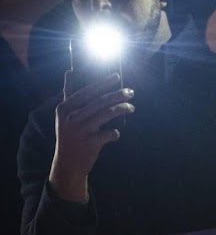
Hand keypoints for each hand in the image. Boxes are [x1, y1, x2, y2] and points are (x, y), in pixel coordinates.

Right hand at [48, 73, 133, 202]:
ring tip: (131, 107)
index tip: (117, 77)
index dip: (103, 84)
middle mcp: (71, 117)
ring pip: (106, 115)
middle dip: (117, 95)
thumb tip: (70, 71)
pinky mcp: (90, 143)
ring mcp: (80, 130)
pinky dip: (115, 133)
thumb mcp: (64, 115)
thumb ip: (69, 94)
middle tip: (131, 92)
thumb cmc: (70, 135)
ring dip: (121, 109)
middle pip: (99, 102)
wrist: (68, 163)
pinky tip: (116, 133)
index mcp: (64, 108)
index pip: (87, 91)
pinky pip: (109, 134)